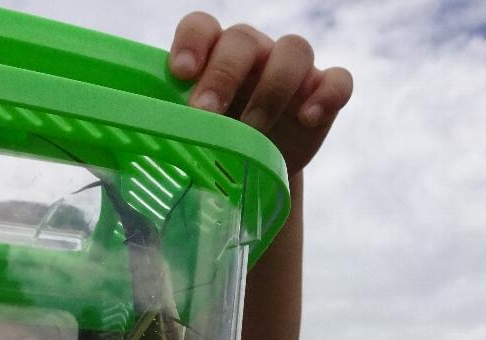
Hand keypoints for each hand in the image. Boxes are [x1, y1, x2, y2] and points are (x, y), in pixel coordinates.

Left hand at [169, 12, 352, 175]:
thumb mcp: (194, 132)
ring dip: (270, 90)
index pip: (201, 26)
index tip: (180, 72)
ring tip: (252, 131)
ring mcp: (292, 70)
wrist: (259, 168)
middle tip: (205, 113)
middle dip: (223, 75)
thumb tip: (147, 132)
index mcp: (214, 54)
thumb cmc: (218, 143)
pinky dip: (326, 95)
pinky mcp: (323, 92)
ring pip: (293, 50)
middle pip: (243, 39)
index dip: (192, 43)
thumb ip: (177, 121)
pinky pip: (338, 80)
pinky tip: (308, 118)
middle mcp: (253, 52)